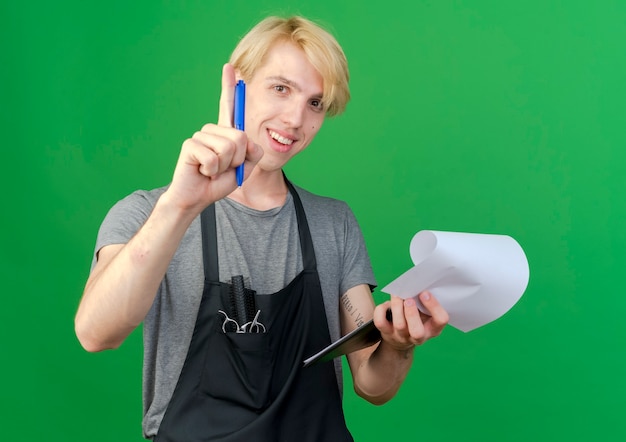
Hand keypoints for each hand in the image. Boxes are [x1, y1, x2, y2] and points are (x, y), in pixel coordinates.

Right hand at [165, 63, 262, 212]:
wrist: (197, 197)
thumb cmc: (219, 183)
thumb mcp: (245, 168)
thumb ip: (253, 153)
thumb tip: (246, 138)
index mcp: (226, 133)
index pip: (229, 106)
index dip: (230, 87)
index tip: (231, 67)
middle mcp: (213, 130)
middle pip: (240, 138)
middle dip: (238, 160)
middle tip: (224, 168)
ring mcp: (200, 136)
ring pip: (228, 148)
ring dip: (224, 167)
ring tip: (212, 170)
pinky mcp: (190, 145)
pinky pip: (213, 158)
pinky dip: (212, 171)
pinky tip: (203, 172)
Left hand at [373, 291, 448, 350]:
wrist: (400, 340)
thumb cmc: (416, 320)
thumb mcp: (425, 314)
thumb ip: (424, 302)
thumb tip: (416, 282)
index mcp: (432, 328)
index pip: (441, 320)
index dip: (434, 306)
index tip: (425, 293)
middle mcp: (418, 337)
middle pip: (417, 331)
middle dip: (412, 313)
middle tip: (409, 299)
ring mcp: (401, 336)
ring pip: (399, 325)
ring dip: (397, 306)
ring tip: (397, 295)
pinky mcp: (386, 333)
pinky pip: (381, 322)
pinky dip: (382, 310)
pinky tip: (387, 304)